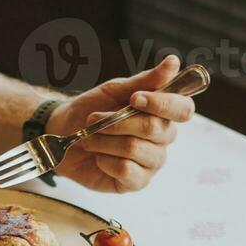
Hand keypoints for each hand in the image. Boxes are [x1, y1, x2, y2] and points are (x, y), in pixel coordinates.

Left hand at [47, 56, 196, 192]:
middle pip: (155, 129)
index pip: (183, 109)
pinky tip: (99, 158)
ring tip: (91, 138)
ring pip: (136, 149)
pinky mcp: (136, 182)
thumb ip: (146, 80)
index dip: (162, 104)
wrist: (61, 134)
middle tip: (95, 119)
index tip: (134, 99)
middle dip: (118, 122)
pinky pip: (126, 170)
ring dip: (105, 141)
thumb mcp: (115, 90)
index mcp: (163, 113)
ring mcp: (151, 162)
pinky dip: (105, 161)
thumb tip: (173, 62)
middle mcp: (163, 139)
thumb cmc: (91, 110)